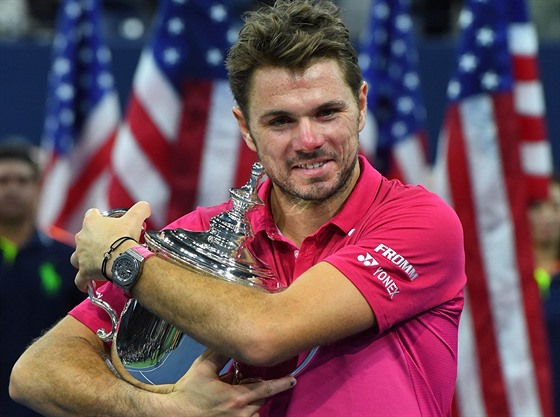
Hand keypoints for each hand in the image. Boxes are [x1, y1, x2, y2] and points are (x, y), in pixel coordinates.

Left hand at [71, 201, 150, 291]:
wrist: (123, 259)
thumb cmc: (125, 238)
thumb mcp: (135, 218)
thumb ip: (140, 209)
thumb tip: (145, 206)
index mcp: (91, 222)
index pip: (91, 214)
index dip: (99, 218)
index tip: (107, 223)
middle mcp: (81, 238)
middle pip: (83, 236)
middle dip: (93, 240)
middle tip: (109, 244)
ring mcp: (80, 256)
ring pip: (77, 257)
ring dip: (84, 259)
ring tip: (96, 262)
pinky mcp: (83, 271)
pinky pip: (79, 279)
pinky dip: (83, 282)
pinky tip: (87, 284)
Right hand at [164, 349, 295, 416]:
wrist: (175, 413)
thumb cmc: (188, 392)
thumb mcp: (203, 367)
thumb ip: (220, 353)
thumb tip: (230, 339)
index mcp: (237, 397)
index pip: (266, 388)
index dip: (281, 383)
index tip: (292, 379)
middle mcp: (240, 413)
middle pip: (262, 399)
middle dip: (261, 389)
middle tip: (250, 380)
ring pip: (256, 412)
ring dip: (254, 402)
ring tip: (241, 394)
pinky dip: (248, 413)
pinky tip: (238, 406)